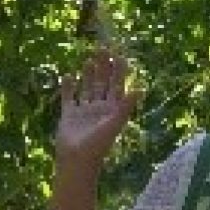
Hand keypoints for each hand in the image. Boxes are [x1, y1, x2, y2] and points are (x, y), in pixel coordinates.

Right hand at [55, 50, 136, 166]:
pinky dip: (69, 86)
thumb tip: (141, 89)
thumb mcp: (114, 123)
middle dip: (103, 67)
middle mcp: (99, 108)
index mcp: (112, 109)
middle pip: (102, 83)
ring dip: (88, 74)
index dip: (119, 71)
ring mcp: (84, 111)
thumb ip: (126, 106)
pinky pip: (69, 97)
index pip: (117, 86)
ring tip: (89, 59)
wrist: (76, 160)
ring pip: (87, 88)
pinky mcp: (69, 115)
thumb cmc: (98, 144)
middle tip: (102, 49)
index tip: (120, 55)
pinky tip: (68, 75)